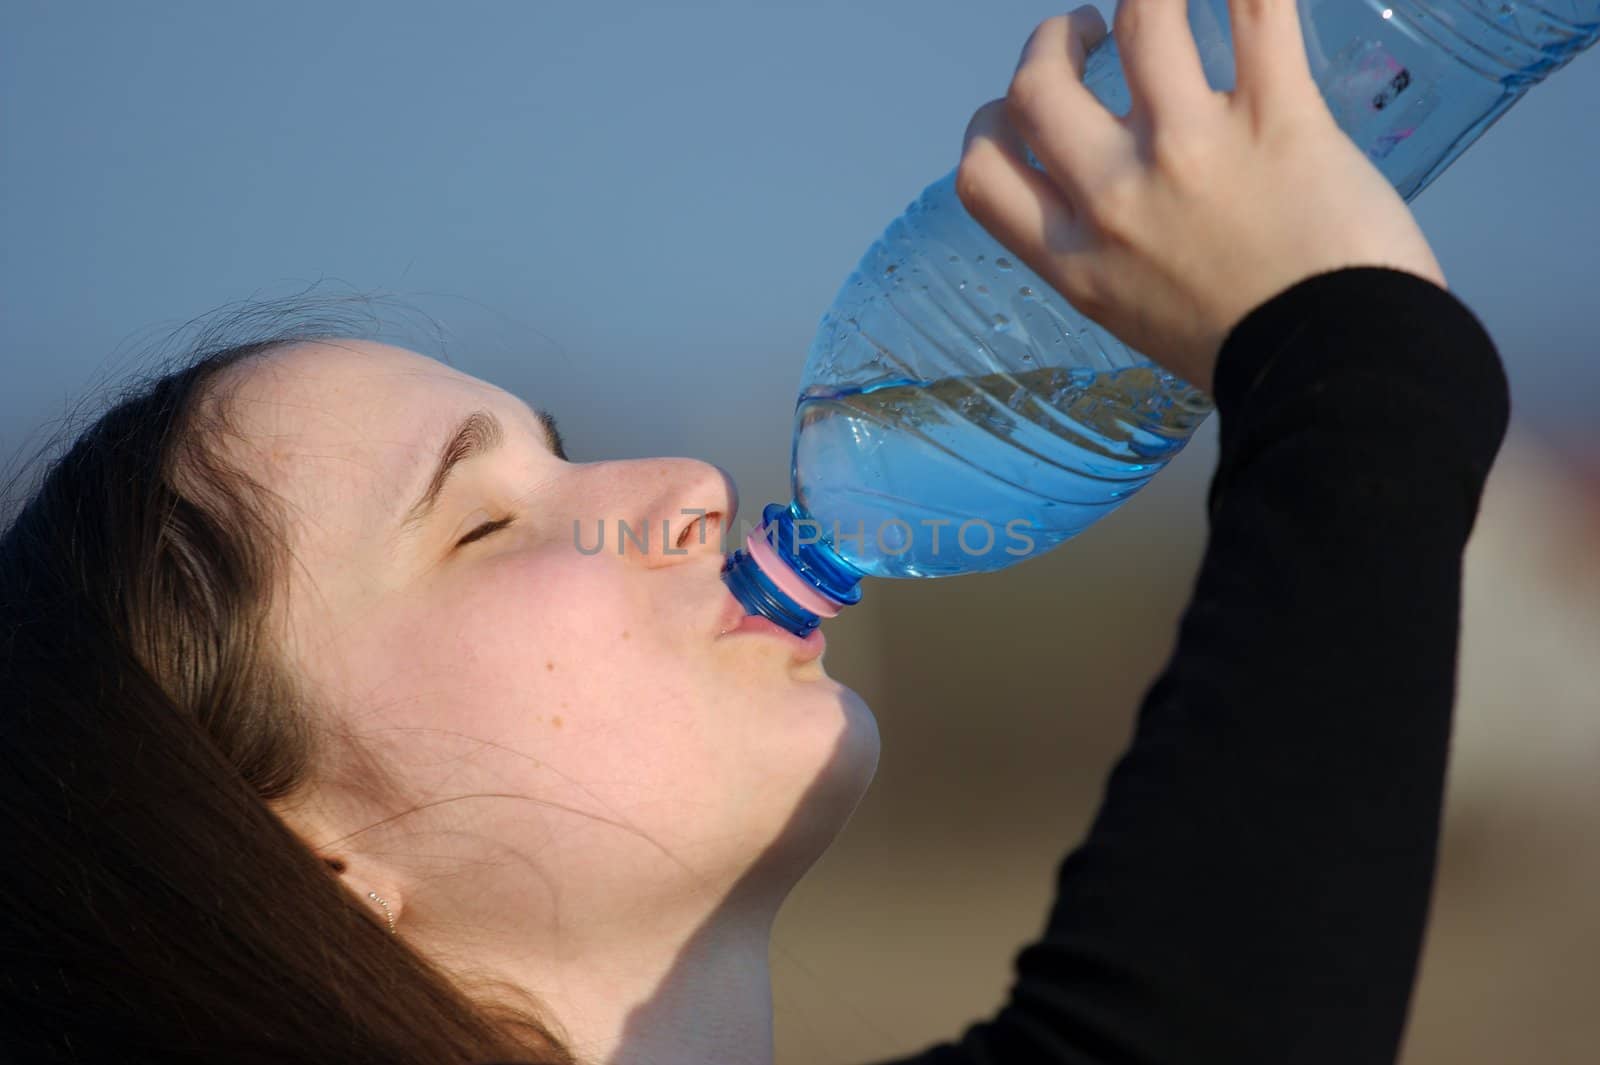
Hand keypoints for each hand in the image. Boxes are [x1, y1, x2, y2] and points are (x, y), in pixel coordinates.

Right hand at [956, 0, 1446, 392]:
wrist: (1338, 374)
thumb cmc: (1249, 362)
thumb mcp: (1139, 323)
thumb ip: (1113, 262)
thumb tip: (1122, 219)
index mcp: (1078, 260)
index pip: (984, 175)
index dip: (988, 126)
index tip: (1015, 112)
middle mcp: (1117, 199)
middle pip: (1036, 89)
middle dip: (1050, 45)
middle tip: (1087, 36)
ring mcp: (1192, 149)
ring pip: (1142, 20)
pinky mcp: (1277, 117)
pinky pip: (1258, 11)